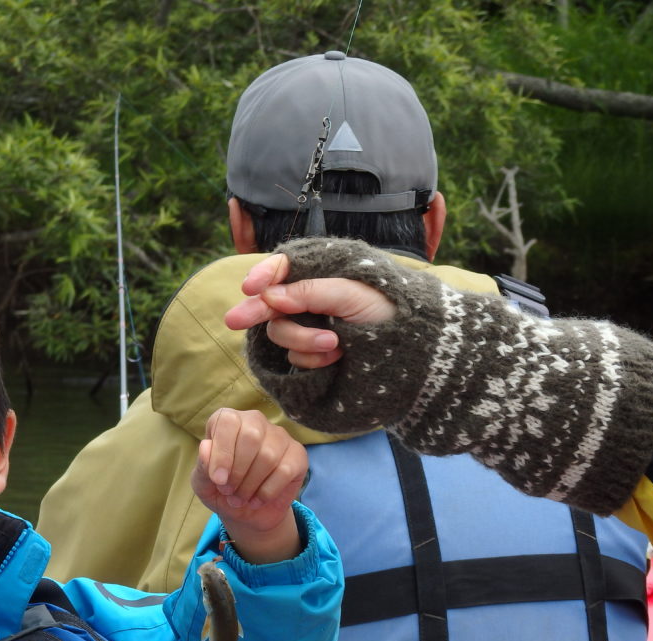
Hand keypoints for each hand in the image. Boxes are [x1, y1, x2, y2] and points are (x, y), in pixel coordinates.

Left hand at [191, 408, 307, 563]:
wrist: (248, 512)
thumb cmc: (222, 490)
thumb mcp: (203, 484)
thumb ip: (202, 466)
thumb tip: (205, 447)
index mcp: (228, 420)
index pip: (227, 421)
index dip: (222, 452)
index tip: (218, 480)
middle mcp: (255, 421)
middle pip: (250, 437)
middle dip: (237, 471)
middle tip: (229, 492)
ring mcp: (279, 436)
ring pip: (268, 455)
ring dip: (250, 485)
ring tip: (240, 499)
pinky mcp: (298, 454)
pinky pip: (285, 470)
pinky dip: (267, 491)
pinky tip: (257, 500)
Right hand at [224, 252, 396, 368]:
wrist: (420, 354)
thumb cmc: (392, 313)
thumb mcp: (352, 294)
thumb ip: (310, 292)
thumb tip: (269, 296)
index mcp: (323, 275)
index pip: (283, 269)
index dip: (263, 275)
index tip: (250, 287)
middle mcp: (312, 300)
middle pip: (271, 304)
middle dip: (258, 312)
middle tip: (233, 321)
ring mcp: (312, 329)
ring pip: (282, 334)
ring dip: (303, 340)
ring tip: (335, 345)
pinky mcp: (315, 357)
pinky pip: (296, 358)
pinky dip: (313, 359)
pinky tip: (336, 358)